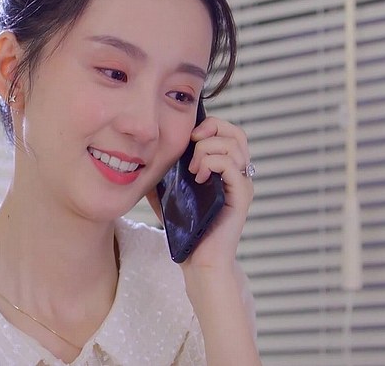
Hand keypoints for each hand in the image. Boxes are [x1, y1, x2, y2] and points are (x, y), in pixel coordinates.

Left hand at [146, 115, 252, 268]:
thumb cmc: (186, 229)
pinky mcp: (241, 195)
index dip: (209, 125)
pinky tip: (197, 178)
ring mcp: (241, 184)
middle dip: (211, 129)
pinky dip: (211, 163)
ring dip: (207, 150)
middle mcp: (238, 173)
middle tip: (192, 144)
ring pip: (233, 145)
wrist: (198, 259)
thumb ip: (161, 175)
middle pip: (236, 132)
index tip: (188, 138)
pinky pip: (231, 166)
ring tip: (192, 170)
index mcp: (225, 168)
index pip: (227, 131)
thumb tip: (143, 157)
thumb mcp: (168, 194)